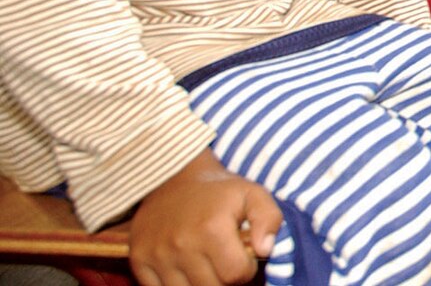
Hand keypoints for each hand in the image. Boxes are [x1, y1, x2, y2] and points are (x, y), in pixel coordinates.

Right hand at [129, 149, 281, 285]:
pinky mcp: (138, 259)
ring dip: (201, 283)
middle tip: (224, 260)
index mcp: (212, 228)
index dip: (245, 269)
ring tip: (205, 263)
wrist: (173, 178)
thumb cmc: (219, 191)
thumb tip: (265, 250)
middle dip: (224, 278)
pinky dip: (175, 285)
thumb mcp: (253, 194)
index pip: (236, 275)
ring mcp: (157, 254)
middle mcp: (181, 244)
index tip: (242, 255)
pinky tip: (185, 269)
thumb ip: (269, 219)